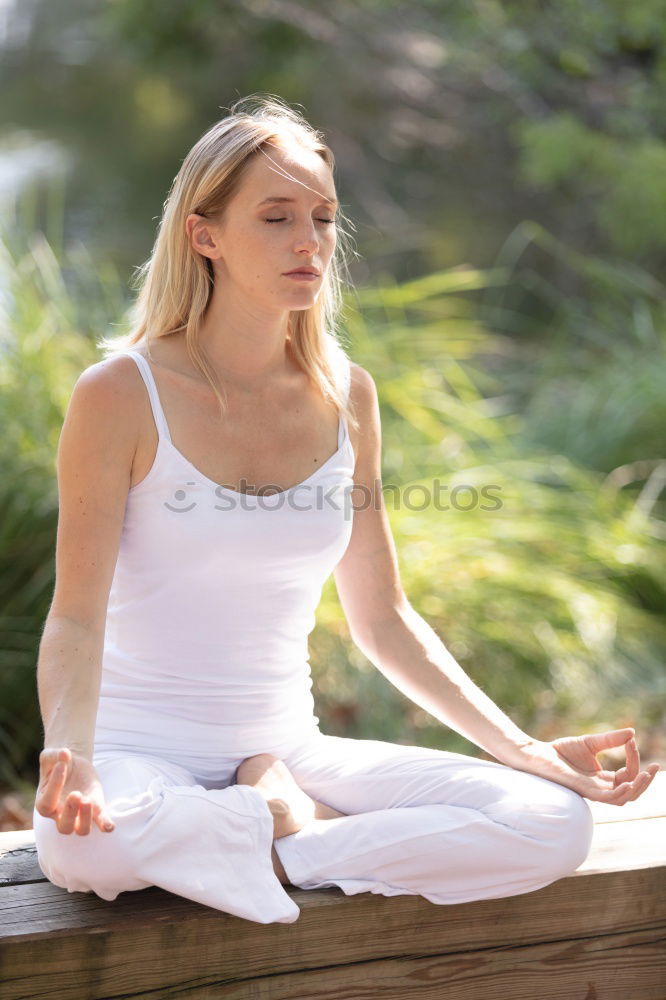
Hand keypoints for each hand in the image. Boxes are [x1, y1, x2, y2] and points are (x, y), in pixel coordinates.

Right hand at [35, 747, 114, 834]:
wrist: (72, 764)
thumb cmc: (58, 763)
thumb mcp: (51, 756)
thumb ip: (54, 755)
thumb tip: (64, 753)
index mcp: (44, 803)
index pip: (47, 803)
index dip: (54, 785)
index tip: (62, 765)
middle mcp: (60, 814)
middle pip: (64, 827)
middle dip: (71, 812)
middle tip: (75, 794)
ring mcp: (79, 813)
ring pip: (81, 830)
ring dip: (86, 818)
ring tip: (88, 800)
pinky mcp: (96, 807)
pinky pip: (100, 822)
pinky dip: (105, 824)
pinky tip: (110, 826)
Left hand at [506, 728, 660, 804]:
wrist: (538, 754)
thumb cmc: (560, 751)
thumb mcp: (591, 742)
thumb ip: (611, 740)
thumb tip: (633, 733)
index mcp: (602, 779)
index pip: (628, 774)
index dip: (634, 759)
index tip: (631, 740)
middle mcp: (600, 788)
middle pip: (631, 792)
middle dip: (646, 781)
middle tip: (656, 767)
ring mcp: (592, 791)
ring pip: (623, 798)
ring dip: (638, 787)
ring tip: (646, 774)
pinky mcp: (583, 790)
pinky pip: (607, 798)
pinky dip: (620, 791)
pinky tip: (628, 780)